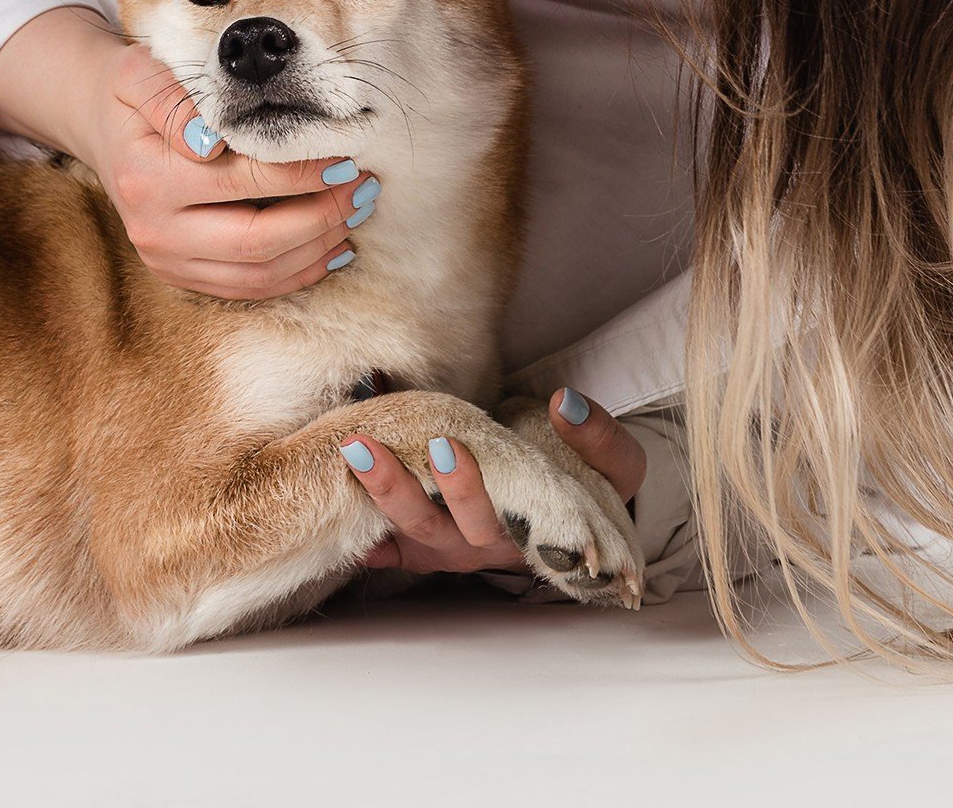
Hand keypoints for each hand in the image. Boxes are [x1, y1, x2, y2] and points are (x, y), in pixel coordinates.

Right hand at [0, 7, 375, 300]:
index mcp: (146, 176)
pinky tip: (332, 245)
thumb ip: (171, 99)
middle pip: (257, 241)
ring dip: (318, 247)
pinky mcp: (180, 276)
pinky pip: (249, 287)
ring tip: (355, 211)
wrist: (98, 125)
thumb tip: (210, 141)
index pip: (242, 182)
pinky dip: (298, 272)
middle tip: (363, 187)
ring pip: (260, 274)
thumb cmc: (131, 95)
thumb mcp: (137, 74)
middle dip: (322, 217)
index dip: (301, 173)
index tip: (344, 156)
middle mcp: (153, 229)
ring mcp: (166, 260)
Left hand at [347, 388, 646, 574]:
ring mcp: (450, 547)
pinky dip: (365, 536)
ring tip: (348, 452)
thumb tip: (565, 404)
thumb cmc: (594, 485)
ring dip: (374, 495)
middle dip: (398, 489)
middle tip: (365, 448)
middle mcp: (481, 544)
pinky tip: (336, 498)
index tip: (445, 444)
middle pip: (434, 528)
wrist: (579, 512)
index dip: (467, 486)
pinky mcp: (428, 545)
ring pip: (406, 532)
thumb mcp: (616, 465)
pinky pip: (392, 548)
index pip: (491, 514)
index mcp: (526, 528)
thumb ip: (600, 438)